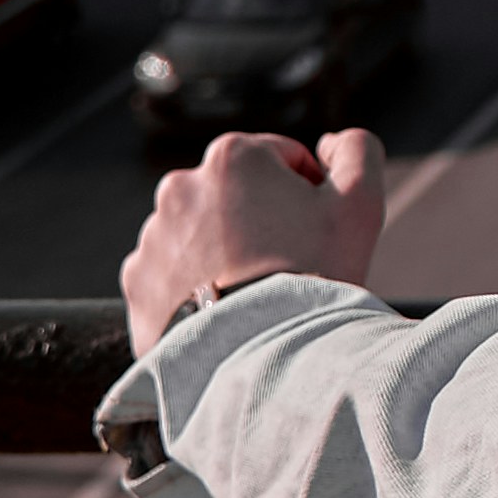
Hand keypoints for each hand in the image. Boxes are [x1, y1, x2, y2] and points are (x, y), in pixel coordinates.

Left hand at [126, 129, 384, 349]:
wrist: (261, 353)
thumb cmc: (313, 274)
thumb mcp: (359, 204)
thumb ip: (357, 150)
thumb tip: (331, 143)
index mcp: (232, 156)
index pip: (283, 161)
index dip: (310, 195)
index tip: (316, 233)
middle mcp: (181, 186)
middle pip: (239, 198)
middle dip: (263, 222)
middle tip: (289, 265)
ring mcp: (153, 235)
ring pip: (203, 236)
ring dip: (226, 253)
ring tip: (256, 292)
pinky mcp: (137, 282)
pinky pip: (173, 275)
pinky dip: (196, 287)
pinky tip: (226, 310)